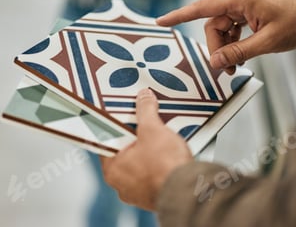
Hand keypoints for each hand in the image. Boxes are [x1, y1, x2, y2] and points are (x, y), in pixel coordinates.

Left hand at [101, 89, 192, 210]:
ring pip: (140, 165)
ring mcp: (139, 193)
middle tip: (146, 125)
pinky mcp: (155, 197)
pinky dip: (160, 166)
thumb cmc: (166, 167)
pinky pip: (154, 176)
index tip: (123, 116)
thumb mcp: (153, 129)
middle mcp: (121, 184)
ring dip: (149, 153)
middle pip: (125, 153)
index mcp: (112, 169)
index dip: (116, 126)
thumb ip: (146, 110)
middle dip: (136, 139)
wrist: (189, 192)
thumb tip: (143, 98)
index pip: (107, 142)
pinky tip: (170, 156)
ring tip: (161, 140)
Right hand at [157, 0, 295, 72]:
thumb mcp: (268, 41)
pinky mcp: (250, 11)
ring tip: (236, 66)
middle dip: (217, 48)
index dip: (179, 16)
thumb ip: (239, 51)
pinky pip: (233, 28)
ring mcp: (244, 4)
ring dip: (226, 48)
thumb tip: (215, 63)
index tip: (161, 22)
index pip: (202, 8)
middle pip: (213, 25)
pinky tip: (241, 55)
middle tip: (228, 69)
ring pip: (222, 29)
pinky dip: (234, 43)